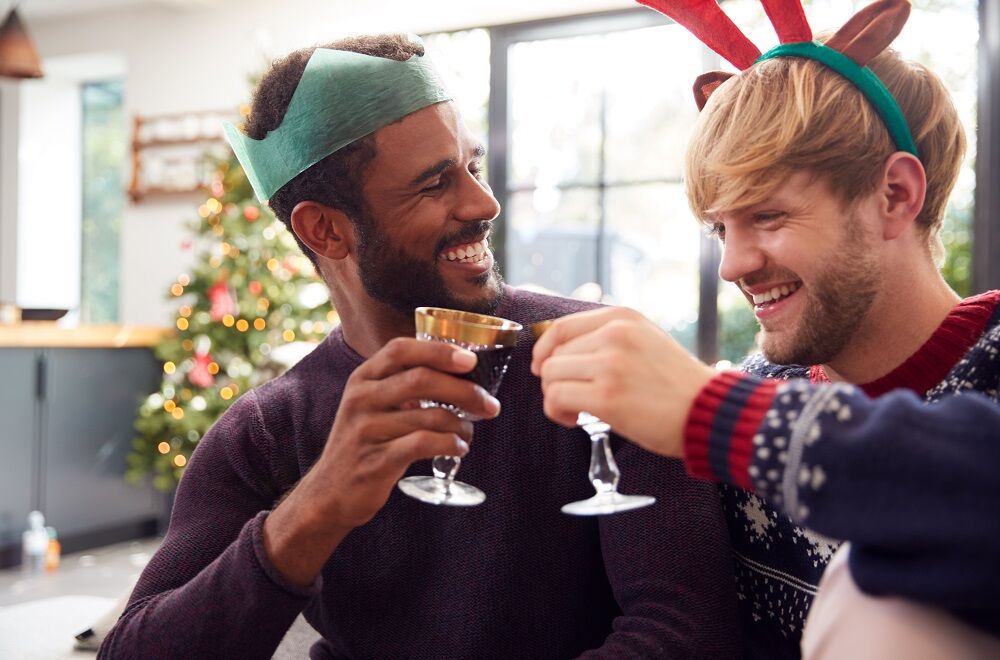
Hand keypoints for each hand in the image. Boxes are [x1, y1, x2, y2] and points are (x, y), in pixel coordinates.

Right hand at [264, 337, 499, 586]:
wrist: (329, 494)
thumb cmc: (363, 444)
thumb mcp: (372, 405)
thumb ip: (402, 385)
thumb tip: (459, 374)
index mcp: (362, 378)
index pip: (400, 349)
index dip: (438, 351)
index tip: (470, 361)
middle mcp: (361, 398)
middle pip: (421, 379)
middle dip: (464, 390)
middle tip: (489, 404)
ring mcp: (366, 430)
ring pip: (429, 416)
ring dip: (460, 424)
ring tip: (469, 432)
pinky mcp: (376, 461)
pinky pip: (423, 444)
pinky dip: (449, 445)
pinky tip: (458, 448)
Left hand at [531, 307, 714, 458]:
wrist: (710, 411)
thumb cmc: (678, 384)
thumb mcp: (645, 341)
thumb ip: (608, 338)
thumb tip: (558, 351)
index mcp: (622, 318)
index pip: (561, 327)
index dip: (544, 350)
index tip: (543, 368)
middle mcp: (613, 334)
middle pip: (553, 354)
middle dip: (555, 380)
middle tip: (573, 400)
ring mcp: (609, 364)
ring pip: (551, 376)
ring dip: (555, 398)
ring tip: (576, 411)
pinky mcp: (606, 396)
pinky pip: (556, 398)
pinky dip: (557, 412)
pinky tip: (575, 420)